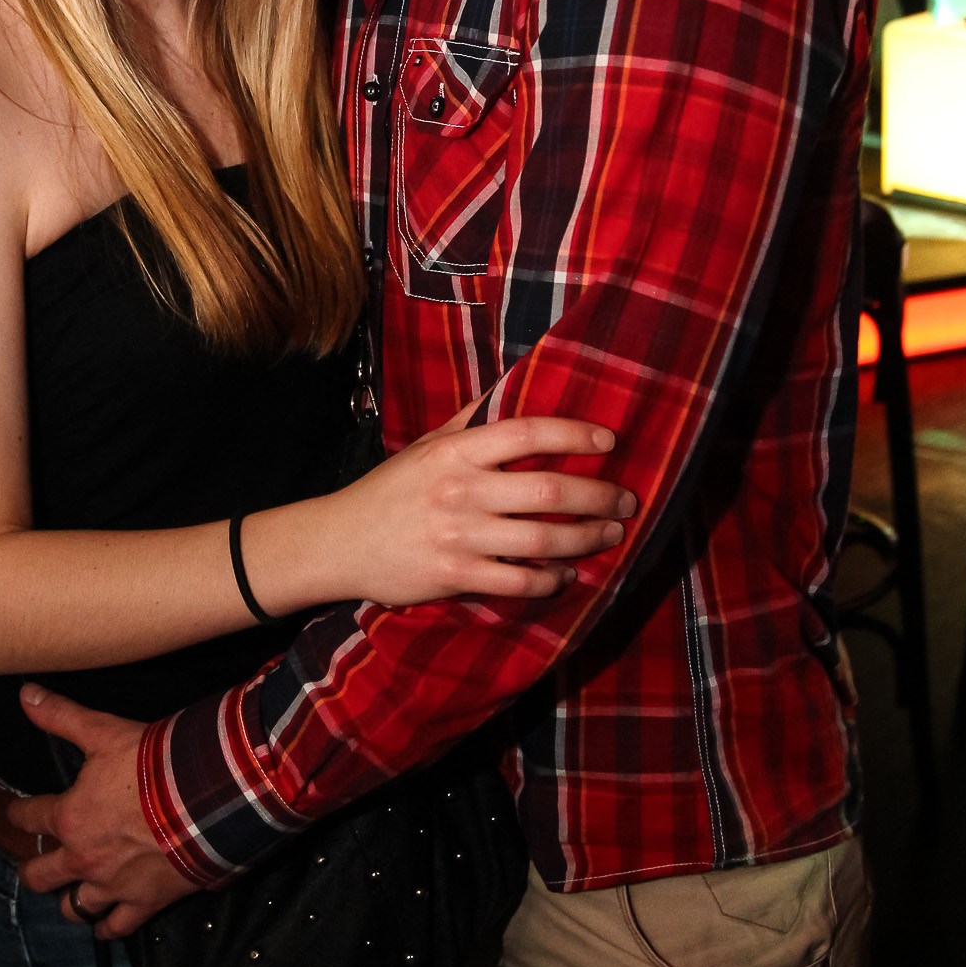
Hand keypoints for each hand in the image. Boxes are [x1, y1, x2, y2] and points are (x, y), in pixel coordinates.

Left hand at [7, 685, 198, 936]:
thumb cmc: (152, 764)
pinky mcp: (144, 902)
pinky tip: (104, 927)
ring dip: (69, 901)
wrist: (205, 800)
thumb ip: (62, 716)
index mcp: (68, 818)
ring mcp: (113, 885)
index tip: (16, 813)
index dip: (19, 814)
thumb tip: (24, 693)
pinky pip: (118, 926)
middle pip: (41, 876)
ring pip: (75, 908)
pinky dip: (108, 928)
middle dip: (34, 870)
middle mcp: (83, 859)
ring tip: (70, 895)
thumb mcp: (104, 731)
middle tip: (34, 866)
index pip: (29, 818)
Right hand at [308, 404, 636, 607]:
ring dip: (587, 539)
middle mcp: (460, 491)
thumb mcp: (426, 445)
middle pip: (549, 491)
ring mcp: (458, 536)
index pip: (526, 433)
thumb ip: (470, 419)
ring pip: (542, 540)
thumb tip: (514, 385)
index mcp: (455, 451)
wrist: (339, 542)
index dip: (574, 434)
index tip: (609, 441)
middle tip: (626, 500)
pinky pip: (518, 581)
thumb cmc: (390, 490)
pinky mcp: (453, 576)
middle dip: (599, 496)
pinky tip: (566, 574)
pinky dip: (551, 579)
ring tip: (610, 534)